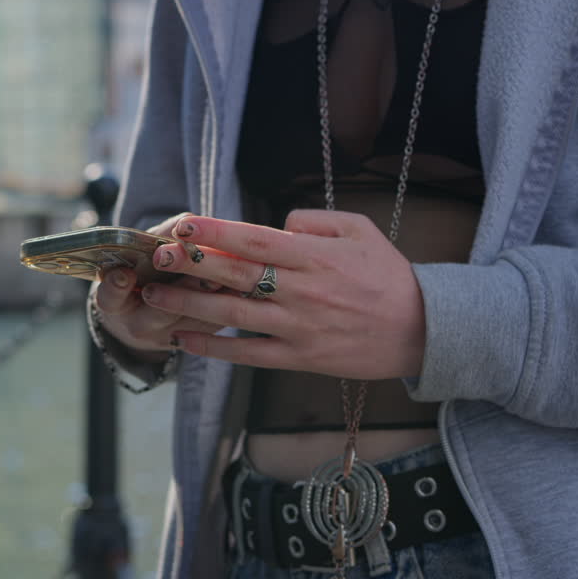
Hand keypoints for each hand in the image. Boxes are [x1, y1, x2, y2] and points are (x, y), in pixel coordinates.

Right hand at [92, 214, 229, 359]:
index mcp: (113, 302)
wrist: (144, 313)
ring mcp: (165, 338)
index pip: (108, 298)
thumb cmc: (141, 271)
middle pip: (158, 313)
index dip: (115, 288)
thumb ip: (157, 238)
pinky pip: (211, 326)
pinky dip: (225, 305)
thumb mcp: (137, 254)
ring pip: (190, 322)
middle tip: (200, 273)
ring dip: (210, 299)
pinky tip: (242, 287)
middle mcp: (137, 324)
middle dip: (182, 290)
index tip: (124, 274)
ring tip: (227, 279)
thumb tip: (187, 222)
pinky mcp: (193, 340)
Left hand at [139, 210, 426, 379]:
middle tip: (155, 257)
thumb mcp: (361, 230)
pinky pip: (248, 354)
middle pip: (235, 275)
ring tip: (154, 294)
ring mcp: (299, 327)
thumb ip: (315, 220)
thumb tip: (278, 223)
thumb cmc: (389, 276)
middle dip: (191, 264)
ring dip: (190, 305)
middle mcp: (301, 291)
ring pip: (234, 314)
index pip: (254, 240)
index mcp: (314, 256)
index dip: (215, 231)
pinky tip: (184, 339)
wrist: (423, 329)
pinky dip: (214, 348)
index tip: (182, 223)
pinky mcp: (300, 358)